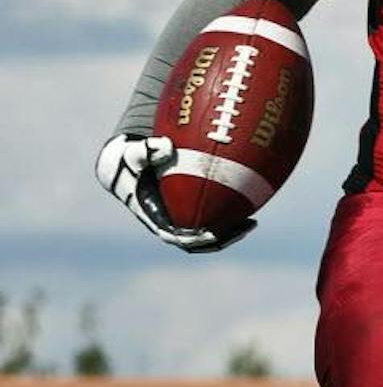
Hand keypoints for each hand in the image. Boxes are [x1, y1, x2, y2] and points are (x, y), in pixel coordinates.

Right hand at [94, 134, 253, 253]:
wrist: (126, 162)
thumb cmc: (131, 158)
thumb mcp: (134, 152)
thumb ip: (147, 150)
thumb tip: (166, 146)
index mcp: (155, 217)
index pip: (178, 237)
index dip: (196, 239)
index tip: (213, 234)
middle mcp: (170, 222)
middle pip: (201, 241)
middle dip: (224, 237)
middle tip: (247, 225)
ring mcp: (182, 218)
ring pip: (210, 232)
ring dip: (231, 231)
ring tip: (253, 222)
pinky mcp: (190, 209)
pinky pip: (213, 216)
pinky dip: (230, 213)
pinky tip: (250, 201)